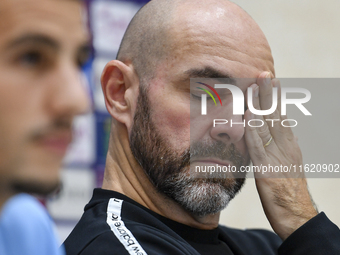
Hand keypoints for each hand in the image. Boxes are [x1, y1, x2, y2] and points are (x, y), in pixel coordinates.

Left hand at [244, 71, 317, 239]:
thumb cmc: (290, 193)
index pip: (282, 118)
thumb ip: (282, 150)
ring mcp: (277, 157)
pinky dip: (253, 127)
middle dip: (269, 94)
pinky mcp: (266, 169)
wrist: (297, 216)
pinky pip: (257, 144)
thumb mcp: (289, 167)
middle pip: (276, 116)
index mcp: (290, 146)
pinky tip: (248, 113)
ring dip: (261, 103)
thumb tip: (282, 136)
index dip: (276, 100)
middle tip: (264, 74)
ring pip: (268, 125)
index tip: (272, 83)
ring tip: (256, 84)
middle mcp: (285, 147)